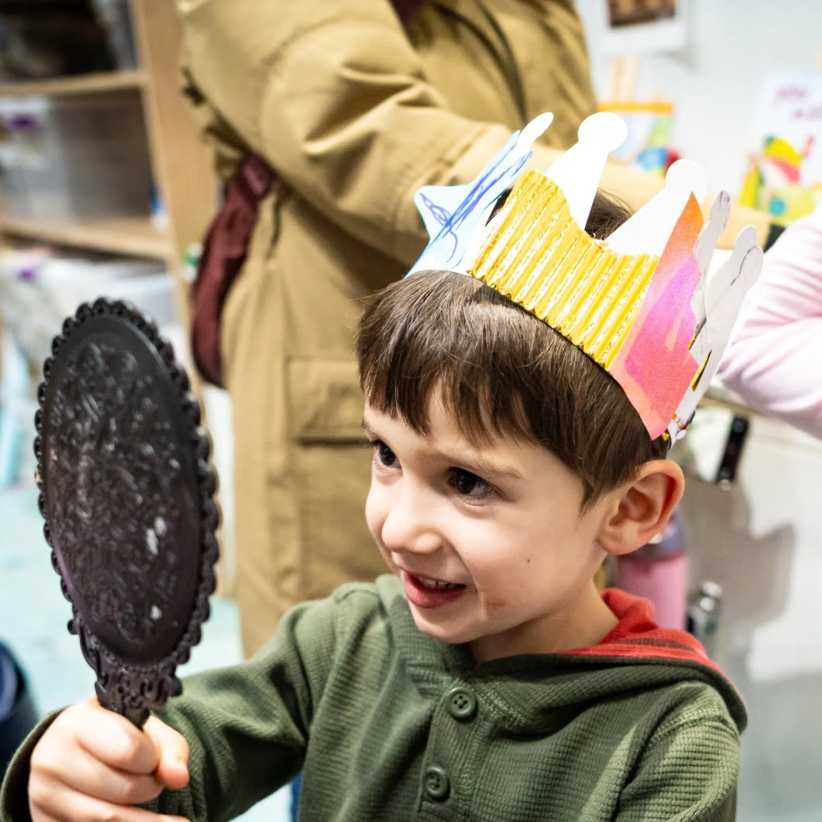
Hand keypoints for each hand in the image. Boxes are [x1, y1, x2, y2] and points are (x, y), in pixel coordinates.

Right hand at [28, 697, 189, 820]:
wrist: (65, 751)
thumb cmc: (111, 734)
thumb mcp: (141, 728)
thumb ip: (169, 748)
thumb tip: (179, 778)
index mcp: (77, 723)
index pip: (129, 750)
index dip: (152, 759)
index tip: (154, 758)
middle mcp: (53, 759)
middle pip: (123, 790)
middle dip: (150, 789)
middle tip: (155, 782)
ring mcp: (43, 796)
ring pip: (106, 820)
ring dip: (142, 819)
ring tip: (164, 817)